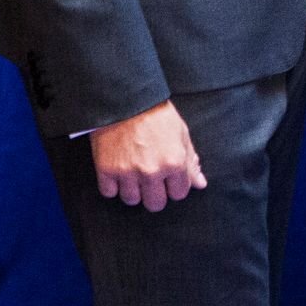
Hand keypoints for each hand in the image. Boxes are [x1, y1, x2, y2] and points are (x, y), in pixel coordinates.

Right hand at [90, 99, 205, 211]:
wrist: (126, 102)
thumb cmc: (157, 116)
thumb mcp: (182, 134)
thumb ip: (191, 162)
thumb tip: (200, 184)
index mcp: (174, 163)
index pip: (179, 194)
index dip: (175, 187)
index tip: (169, 180)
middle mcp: (151, 171)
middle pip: (155, 204)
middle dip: (155, 195)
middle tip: (152, 182)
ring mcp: (127, 172)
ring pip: (132, 200)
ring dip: (134, 191)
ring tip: (134, 175)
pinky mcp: (106, 170)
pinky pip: (109, 193)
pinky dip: (113, 186)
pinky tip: (118, 173)